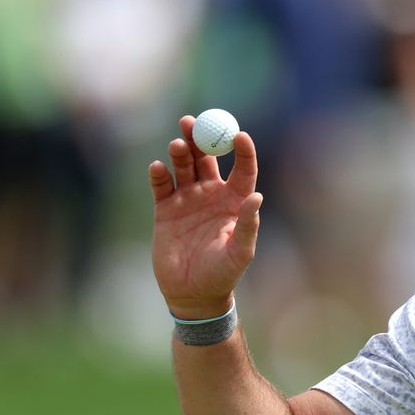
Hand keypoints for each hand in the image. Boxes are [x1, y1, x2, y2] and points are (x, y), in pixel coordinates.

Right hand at [149, 115, 262, 319]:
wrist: (192, 293)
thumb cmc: (223, 273)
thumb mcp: (240, 251)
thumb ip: (247, 225)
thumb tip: (257, 197)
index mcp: (235, 200)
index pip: (242, 168)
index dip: (242, 150)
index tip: (239, 134)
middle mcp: (212, 193)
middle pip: (207, 157)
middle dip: (201, 138)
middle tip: (192, 122)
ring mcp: (188, 199)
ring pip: (184, 166)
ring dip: (180, 152)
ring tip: (177, 145)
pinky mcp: (165, 209)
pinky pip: (161, 185)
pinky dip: (159, 174)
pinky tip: (158, 169)